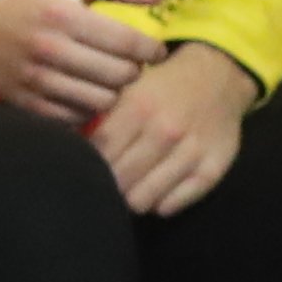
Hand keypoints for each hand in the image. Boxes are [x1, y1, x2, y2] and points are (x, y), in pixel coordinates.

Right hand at [0, 0, 169, 127]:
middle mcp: (48, 48)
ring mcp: (34, 80)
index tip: (154, 51)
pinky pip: (76, 118)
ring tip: (107, 79)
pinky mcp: (25, 104)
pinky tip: (85, 92)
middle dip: (133, 71)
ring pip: (101, 101)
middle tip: (128, 64)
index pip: (128, 43)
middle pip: (119, 76)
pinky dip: (88, 108)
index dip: (151, 50)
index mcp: (62, 14)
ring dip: (112, 92)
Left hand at [84, 44, 256, 219]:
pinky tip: (156, 189)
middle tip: (107, 181)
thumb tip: (64, 146)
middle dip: (108, 184)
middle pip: (119, 181)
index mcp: (139, 107)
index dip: (87, 165)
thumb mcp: (129, 89)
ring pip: (144, 200)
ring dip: (133, 197)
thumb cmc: (162, 86)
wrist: (218, 77)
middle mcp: (165, 131)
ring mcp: (191, 152)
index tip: (82, 167)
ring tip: (130, 186)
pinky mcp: (212, 169)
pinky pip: (173, 205)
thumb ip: (99, 116)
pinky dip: (160, 203)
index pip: (100, 153)